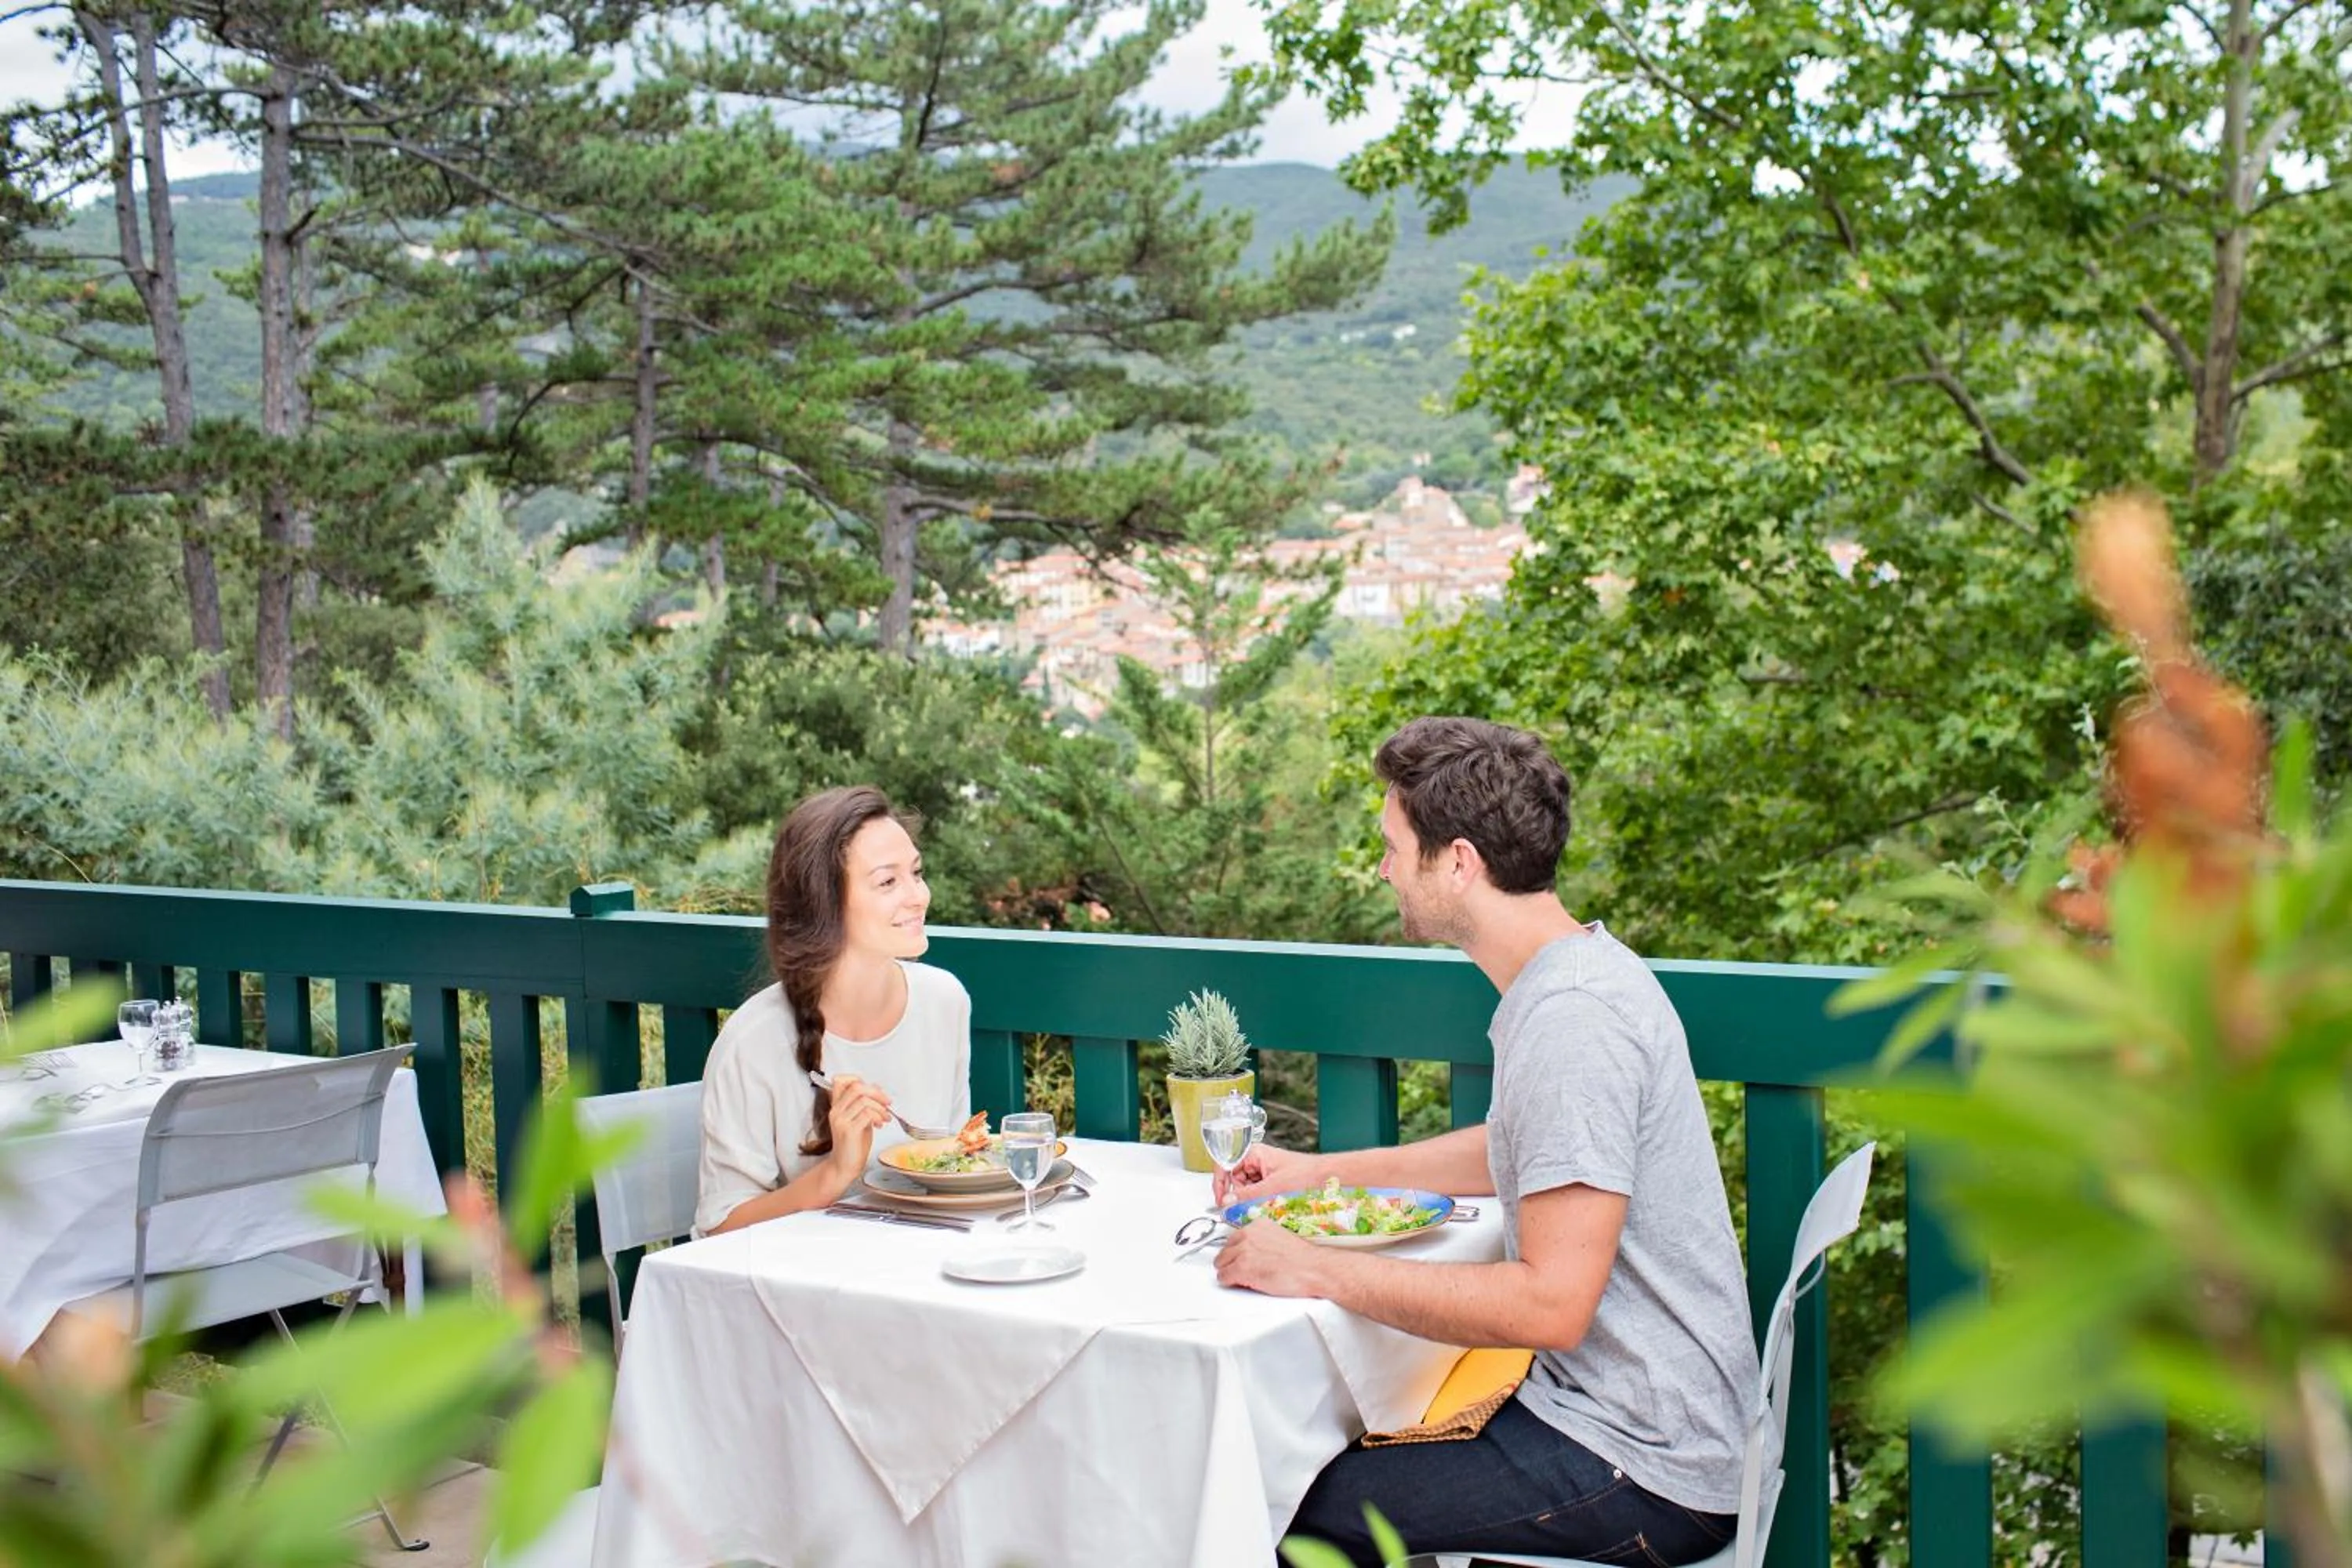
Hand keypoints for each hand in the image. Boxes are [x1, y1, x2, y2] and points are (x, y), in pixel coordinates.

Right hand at [823, 1073, 894, 1176]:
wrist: (844, 1166)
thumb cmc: (853, 1145)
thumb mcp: (860, 1120)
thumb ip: (866, 1105)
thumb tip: (878, 1089)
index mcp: (837, 1107)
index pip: (841, 1081)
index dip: (858, 1079)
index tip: (874, 1089)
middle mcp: (836, 1111)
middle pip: (856, 1087)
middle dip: (877, 1092)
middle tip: (887, 1102)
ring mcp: (841, 1120)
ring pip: (864, 1100)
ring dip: (880, 1107)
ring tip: (886, 1117)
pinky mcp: (848, 1130)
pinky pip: (867, 1114)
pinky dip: (878, 1116)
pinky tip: (880, 1124)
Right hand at [1214, 1142, 1321, 1206]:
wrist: (1329, 1178)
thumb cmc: (1307, 1173)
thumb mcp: (1273, 1187)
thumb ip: (1248, 1195)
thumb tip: (1227, 1202)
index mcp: (1254, 1153)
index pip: (1225, 1165)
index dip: (1219, 1183)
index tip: (1221, 1200)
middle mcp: (1257, 1160)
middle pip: (1234, 1180)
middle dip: (1238, 1196)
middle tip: (1244, 1208)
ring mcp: (1264, 1172)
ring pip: (1246, 1190)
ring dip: (1250, 1201)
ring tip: (1263, 1206)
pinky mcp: (1271, 1182)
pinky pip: (1257, 1194)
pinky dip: (1259, 1202)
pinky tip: (1269, 1206)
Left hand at [1214, 1217, 1328, 1298]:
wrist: (1313, 1269)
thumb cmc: (1303, 1259)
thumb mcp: (1279, 1238)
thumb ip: (1262, 1240)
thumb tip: (1254, 1250)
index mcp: (1258, 1225)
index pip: (1234, 1237)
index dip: (1237, 1251)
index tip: (1239, 1257)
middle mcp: (1248, 1234)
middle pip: (1225, 1249)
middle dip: (1231, 1261)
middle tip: (1242, 1270)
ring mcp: (1243, 1251)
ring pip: (1221, 1263)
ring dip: (1229, 1271)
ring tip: (1243, 1277)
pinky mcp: (1242, 1268)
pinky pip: (1223, 1277)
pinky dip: (1229, 1282)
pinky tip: (1241, 1283)